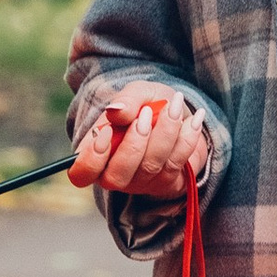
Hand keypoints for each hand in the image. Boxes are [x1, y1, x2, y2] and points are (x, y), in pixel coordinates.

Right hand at [68, 94, 207, 198]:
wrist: (179, 114)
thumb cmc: (149, 105)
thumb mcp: (137, 94)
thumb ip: (127, 100)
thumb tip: (117, 111)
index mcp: (97, 154)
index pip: (81, 174)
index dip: (91, 159)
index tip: (107, 131)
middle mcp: (116, 174)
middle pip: (117, 177)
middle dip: (134, 143)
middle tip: (146, 113)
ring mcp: (143, 182)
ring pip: (151, 167)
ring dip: (165, 132)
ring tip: (174, 106)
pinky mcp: (169, 182)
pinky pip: (177, 163)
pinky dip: (187, 138)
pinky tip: (194, 119)